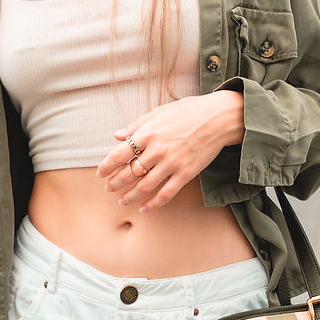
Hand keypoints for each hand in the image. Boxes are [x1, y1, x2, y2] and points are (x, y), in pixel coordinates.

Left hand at [97, 91, 244, 211]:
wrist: (219, 118)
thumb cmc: (189, 111)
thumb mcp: (160, 111)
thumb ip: (137, 125)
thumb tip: (116, 135)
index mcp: (149, 133)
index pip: (120, 153)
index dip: (107, 165)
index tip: (100, 173)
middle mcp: (158, 150)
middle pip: (129, 172)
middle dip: (115, 183)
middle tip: (108, 188)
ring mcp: (172, 163)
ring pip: (144, 186)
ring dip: (130, 196)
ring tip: (122, 200)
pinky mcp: (186, 174)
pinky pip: (166, 193)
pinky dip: (153, 203)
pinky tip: (144, 208)